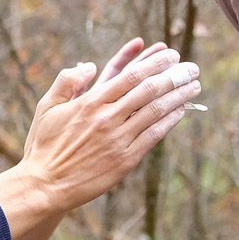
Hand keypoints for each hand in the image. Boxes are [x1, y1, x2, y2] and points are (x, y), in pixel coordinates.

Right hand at [0, 40, 200, 233]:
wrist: (45, 185)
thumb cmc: (44, 146)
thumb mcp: (47, 107)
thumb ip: (67, 81)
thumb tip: (89, 66)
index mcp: (90, 102)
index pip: (131, 75)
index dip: (155, 62)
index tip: (171, 54)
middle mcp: (107, 118)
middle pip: (149, 89)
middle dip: (174, 75)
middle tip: (191, 67)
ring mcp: (118, 140)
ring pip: (156, 111)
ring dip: (179, 96)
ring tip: (194, 86)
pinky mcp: (125, 160)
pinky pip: (153, 136)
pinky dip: (170, 121)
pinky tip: (181, 111)